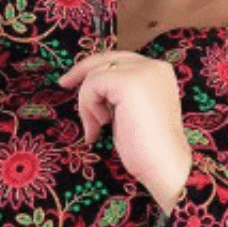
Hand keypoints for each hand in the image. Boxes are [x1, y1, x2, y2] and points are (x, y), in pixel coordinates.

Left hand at [57, 51, 192, 214]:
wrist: (164, 167)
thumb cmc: (148, 151)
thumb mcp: (131, 114)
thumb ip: (119, 96)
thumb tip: (93, 89)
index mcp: (158, 73)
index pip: (120, 61)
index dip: (96, 69)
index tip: (73, 80)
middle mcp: (153, 66)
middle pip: (106, 59)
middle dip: (83, 74)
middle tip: (64, 84)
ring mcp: (142, 71)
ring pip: (97, 73)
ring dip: (88, 102)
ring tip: (96, 129)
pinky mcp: (128, 82)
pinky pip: (93, 84)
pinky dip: (88, 106)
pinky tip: (99, 127)